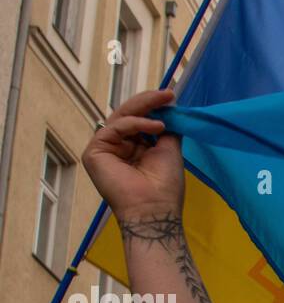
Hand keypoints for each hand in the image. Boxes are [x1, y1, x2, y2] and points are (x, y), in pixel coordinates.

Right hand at [81, 87, 183, 222]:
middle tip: (168, 93)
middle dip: (148, 101)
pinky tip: (156, 127)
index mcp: (133, 148)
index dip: (152, 106)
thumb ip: (167, 128)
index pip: (138, 119)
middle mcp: (117, 147)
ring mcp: (105, 149)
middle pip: (127, 114)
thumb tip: (170, 107)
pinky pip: (114, 128)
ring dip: (144, 108)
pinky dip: (135, 123)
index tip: (171, 96)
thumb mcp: (169, 149)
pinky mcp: (94, 152)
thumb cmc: (165, 186)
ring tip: (165, 106)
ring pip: (120, 117)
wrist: (154, 209)